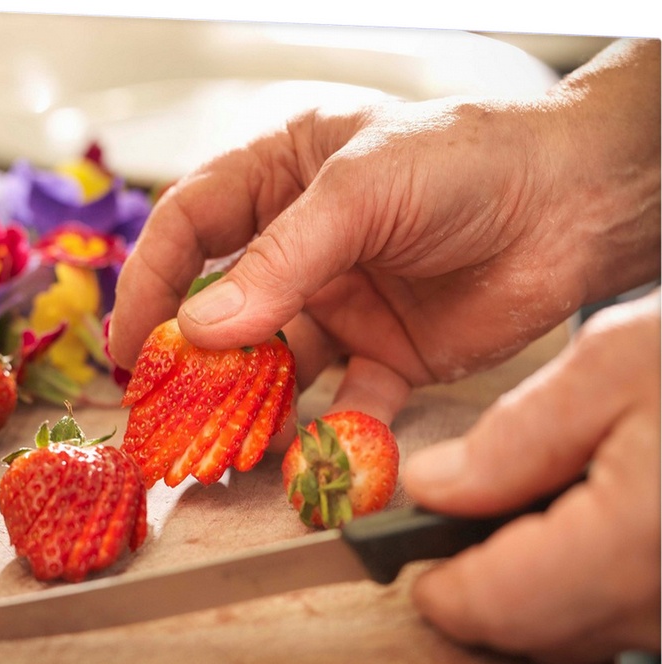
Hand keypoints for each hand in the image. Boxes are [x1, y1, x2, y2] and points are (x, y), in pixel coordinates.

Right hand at [108, 39, 659, 424]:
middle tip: (165, 412)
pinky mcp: (389, 353)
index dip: (151, 280)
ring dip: (252, 407)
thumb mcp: (363, 189)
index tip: (129, 341)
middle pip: (225, 308)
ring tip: (225, 449)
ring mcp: (342, 302)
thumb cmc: (471, 157)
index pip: (190, 226)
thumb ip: (282, 260)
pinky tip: (317, 457)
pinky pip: (348, 401)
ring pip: (278, 365)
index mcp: (281, 178)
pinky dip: (333, 433)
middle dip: (194, 362)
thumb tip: (200, 329)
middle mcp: (302, 246)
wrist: (582, 198)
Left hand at [402, 291, 660, 663]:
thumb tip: (433, 487)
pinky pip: (634, 616)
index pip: (504, 607)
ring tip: (532, 512)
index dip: (447, 593)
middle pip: (540, 633)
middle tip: (463, 529)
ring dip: (539, 590)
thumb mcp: (615, 364)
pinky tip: (591, 524)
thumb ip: (514, 439)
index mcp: (639, 536)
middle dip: (487, 589)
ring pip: (587, 632)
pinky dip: (593, 584)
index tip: (419, 568)